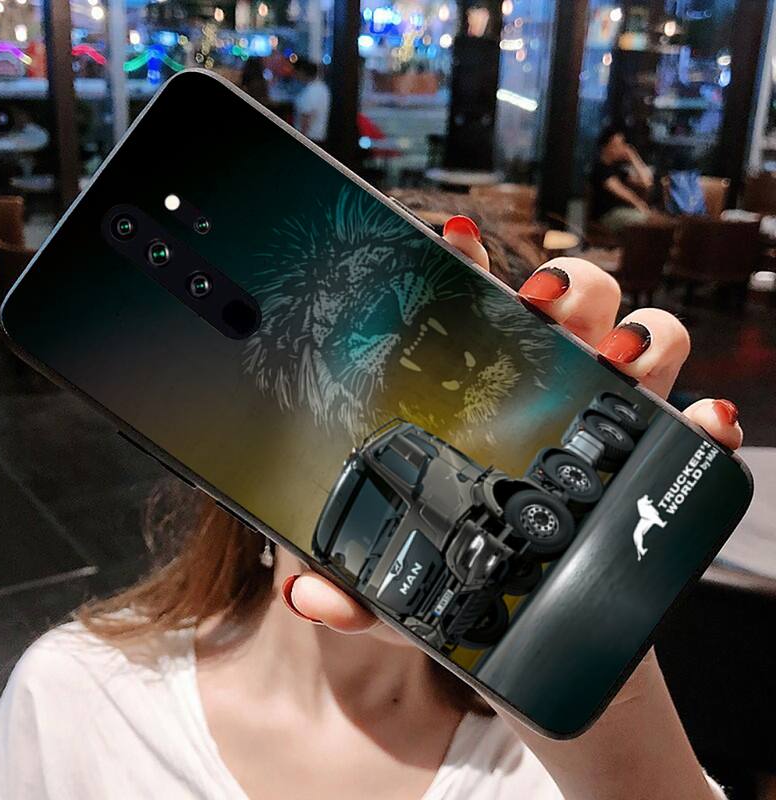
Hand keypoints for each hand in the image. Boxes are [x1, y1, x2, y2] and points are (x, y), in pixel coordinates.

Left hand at [280, 216, 740, 796]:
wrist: (508, 619)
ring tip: (615, 351)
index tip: (455, 243)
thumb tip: (308, 593)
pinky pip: (686, 422)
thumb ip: (349, 581)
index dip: (468, 263)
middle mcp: (545, 383)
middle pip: (573, 300)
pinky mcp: (647, 455)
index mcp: (477, 386)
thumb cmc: (441, 576)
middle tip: (541, 307)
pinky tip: (702, 422)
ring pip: (639, 334)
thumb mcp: (391, 580)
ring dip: (638, 330)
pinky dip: (701, 417)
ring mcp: (601, 411)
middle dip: (569, 286)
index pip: (474, 303)